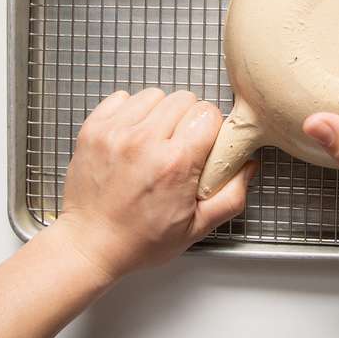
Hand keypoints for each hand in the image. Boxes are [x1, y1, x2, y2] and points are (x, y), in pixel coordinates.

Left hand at [51, 88, 252, 283]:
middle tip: (181, 145)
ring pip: (154, 95)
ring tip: (155, 140)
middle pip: (183, 99)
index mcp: (174, 163)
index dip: (212, 129)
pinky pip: (122, 97)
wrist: (90, 243)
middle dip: (189, 119)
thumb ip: (231, 195)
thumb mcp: (196, 228)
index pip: (208, 114)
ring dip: (160, 113)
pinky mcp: (93, 127)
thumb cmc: (139, 241)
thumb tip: (248, 166)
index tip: (205, 144)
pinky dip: (131, 111)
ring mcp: (115, 131)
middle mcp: (144, 141)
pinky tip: (133, 134)